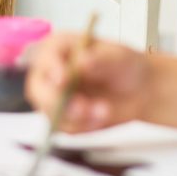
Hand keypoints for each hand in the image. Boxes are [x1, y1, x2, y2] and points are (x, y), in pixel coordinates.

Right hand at [25, 33, 155, 133]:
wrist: (138, 91)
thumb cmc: (125, 66)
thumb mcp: (118, 57)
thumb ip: (100, 59)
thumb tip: (80, 62)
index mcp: (60, 47)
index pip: (46, 56)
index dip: (52, 69)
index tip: (64, 80)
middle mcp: (51, 71)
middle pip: (38, 88)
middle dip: (58, 101)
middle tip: (83, 108)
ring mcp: (53, 96)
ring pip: (51, 112)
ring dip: (78, 117)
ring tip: (104, 111)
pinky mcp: (61, 117)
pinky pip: (64, 128)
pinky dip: (84, 127)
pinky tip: (101, 118)